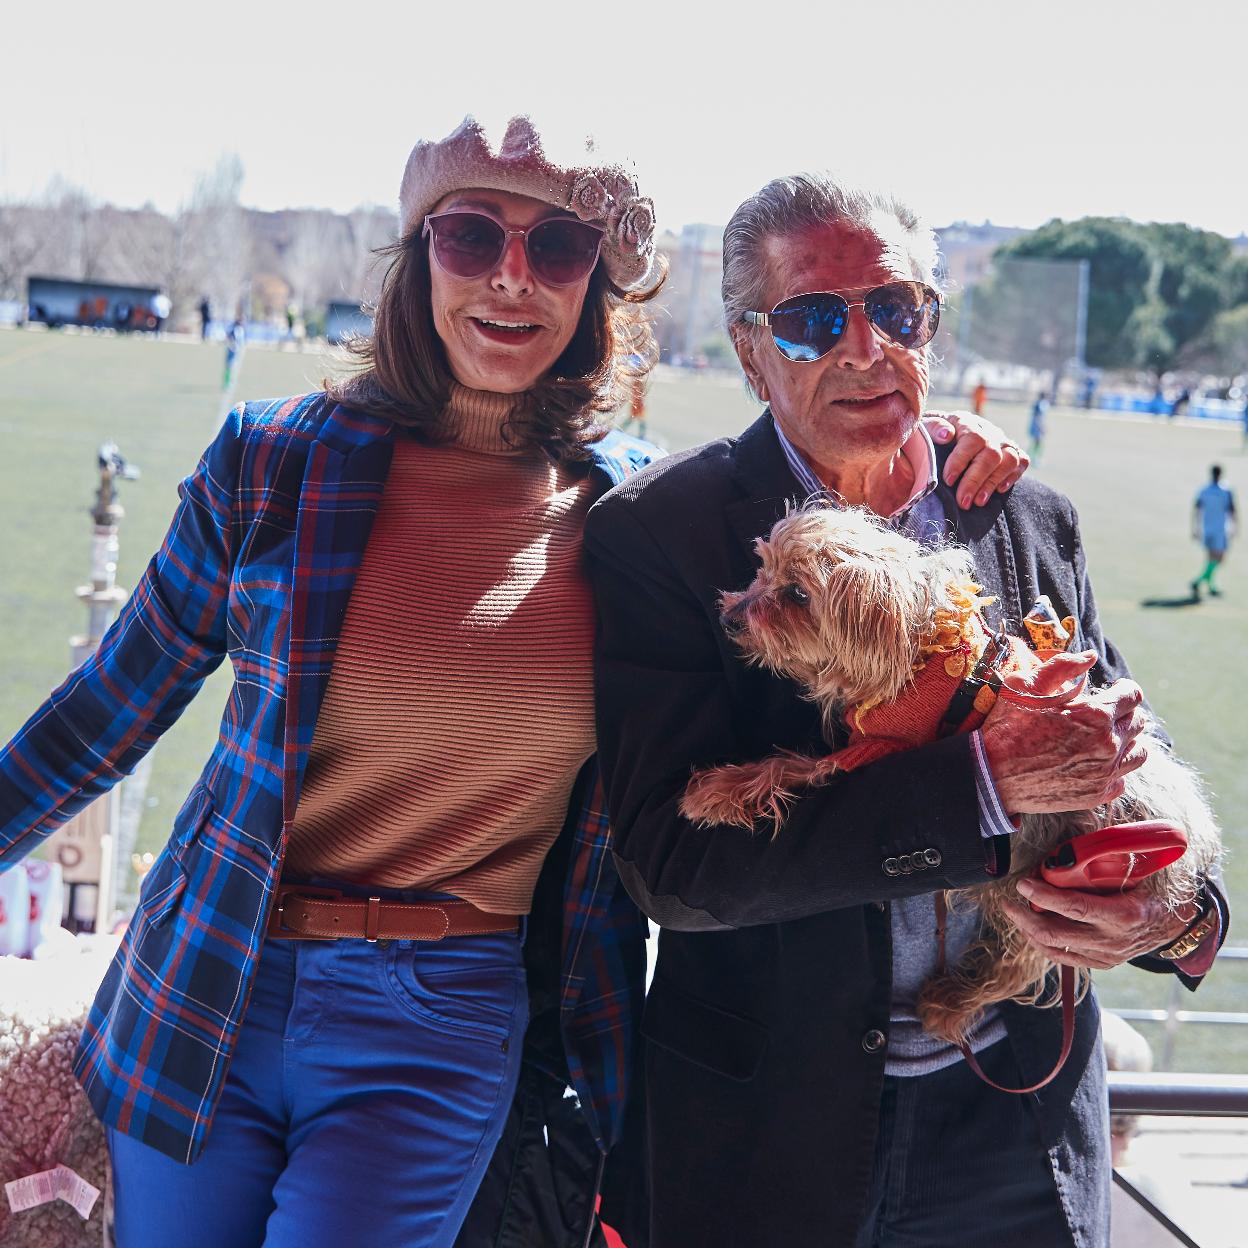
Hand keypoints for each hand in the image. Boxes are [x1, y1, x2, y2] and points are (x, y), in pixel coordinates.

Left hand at [922, 410, 1029, 508]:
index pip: (972, 439)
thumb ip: (933, 428)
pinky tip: (999, 490)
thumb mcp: (924, 427)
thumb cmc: (930, 436)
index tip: (948, 480)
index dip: (961, 461)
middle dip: (976, 480)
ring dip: (994, 482)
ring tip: (978, 502)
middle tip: (963, 502)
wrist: (942, 434)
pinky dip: (1013, 476)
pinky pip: (1021, 461)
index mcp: (965, 422)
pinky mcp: (1011, 451)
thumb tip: (946, 435)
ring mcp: (1002, 441)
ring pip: (1009, 459)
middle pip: (991, 454)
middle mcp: (988, 430)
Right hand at [982, 661, 1149, 813]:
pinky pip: (1121, 781)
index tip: (1115, 689)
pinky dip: (1113, 771)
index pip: (1132, 695)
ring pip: (1138, 753)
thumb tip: (1091, 656)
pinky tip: (1094, 763)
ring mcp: (1105, 773)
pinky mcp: (1097, 794)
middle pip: (1138, 723)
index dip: (1124, 688)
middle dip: (1124, 713)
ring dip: (1127, 742)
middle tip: (1105, 713)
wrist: (991, 775)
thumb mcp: (1025, 685)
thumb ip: (1062, 666)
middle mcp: (1108, 745)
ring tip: (1106, 738)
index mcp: (1096, 715)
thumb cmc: (1006, 727)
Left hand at [1000, 878, 1197, 968]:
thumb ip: (1108, 861)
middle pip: (1056, 933)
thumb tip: (1074, 841)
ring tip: (1013, 910)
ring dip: (1027, 929)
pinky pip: (1061, 957)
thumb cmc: (1152, 889)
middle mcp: (1113, 941)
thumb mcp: (1138, 872)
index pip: (1075, 907)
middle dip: (1024, 916)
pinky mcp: (1100, 964)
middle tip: (1007, 899)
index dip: (1044, 896)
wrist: (1175, 924)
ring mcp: (1106, 956)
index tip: (1023, 883)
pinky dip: (1041, 942)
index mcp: (1124, 915)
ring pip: (1054, 948)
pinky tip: (1029, 927)